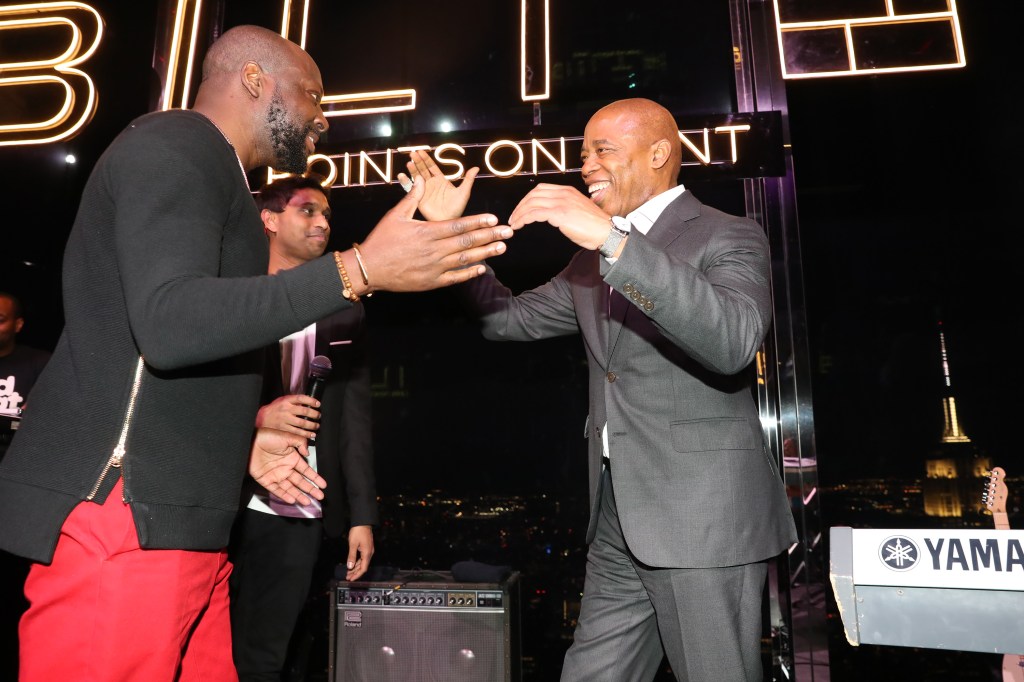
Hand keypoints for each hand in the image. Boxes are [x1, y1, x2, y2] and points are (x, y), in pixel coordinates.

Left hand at [248, 427, 325, 505]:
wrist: (249, 442)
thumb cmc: (267, 437)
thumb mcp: (287, 437)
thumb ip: (300, 443)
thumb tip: (308, 453)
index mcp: (292, 458)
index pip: (306, 471)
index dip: (315, 478)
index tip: (323, 485)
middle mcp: (286, 468)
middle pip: (300, 482)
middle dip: (310, 489)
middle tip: (320, 496)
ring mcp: (276, 475)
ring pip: (290, 488)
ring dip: (299, 495)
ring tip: (307, 502)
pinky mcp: (266, 480)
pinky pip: (276, 490)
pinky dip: (284, 495)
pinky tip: (292, 499)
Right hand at [255, 394, 320, 439]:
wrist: (263, 417)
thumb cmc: (275, 408)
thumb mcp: (284, 400)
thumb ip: (295, 401)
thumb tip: (309, 402)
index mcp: (287, 400)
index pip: (301, 398)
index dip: (311, 400)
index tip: (318, 404)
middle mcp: (286, 409)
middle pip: (304, 411)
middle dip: (314, 414)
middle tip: (318, 416)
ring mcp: (285, 419)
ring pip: (302, 423)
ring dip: (312, 425)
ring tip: (317, 426)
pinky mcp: (284, 428)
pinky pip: (297, 432)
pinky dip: (305, 434)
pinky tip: (311, 434)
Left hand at [344, 525, 374, 580]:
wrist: (363, 522)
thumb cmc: (358, 531)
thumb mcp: (353, 544)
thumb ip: (351, 556)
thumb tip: (350, 566)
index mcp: (367, 553)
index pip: (363, 568)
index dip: (357, 575)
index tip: (351, 579)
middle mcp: (369, 553)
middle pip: (363, 566)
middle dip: (355, 572)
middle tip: (347, 576)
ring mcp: (368, 550)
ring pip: (362, 562)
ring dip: (355, 568)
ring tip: (348, 572)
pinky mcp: (367, 548)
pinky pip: (362, 558)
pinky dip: (357, 562)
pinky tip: (352, 564)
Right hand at [355, 176, 512, 291]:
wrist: (369, 268)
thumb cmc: (381, 240)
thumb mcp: (395, 215)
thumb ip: (412, 198)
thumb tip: (422, 180)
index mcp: (428, 231)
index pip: (460, 225)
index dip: (479, 221)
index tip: (494, 218)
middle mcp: (435, 249)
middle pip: (468, 241)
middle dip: (491, 236)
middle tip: (509, 232)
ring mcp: (435, 267)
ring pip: (466, 259)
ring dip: (486, 253)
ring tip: (502, 247)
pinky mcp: (432, 282)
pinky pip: (456, 277)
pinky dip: (470, 273)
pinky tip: (482, 268)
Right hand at [397, 149, 478, 220]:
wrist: (449, 221)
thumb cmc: (457, 208)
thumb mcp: (464, 192)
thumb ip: (468, 179)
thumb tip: (476, 168)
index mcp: (440, 180)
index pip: (432, 167)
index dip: (426, 159)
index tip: (421, 151)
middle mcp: (431, 184)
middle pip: (423, 169)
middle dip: (418, 161)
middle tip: (413, 154)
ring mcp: (424, 190)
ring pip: (416, 177)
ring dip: (412, 169)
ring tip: (409, 163)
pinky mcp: (419, 198)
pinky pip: (411, 188)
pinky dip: (405, 182)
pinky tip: (402, 176)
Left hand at [509, 183, 613, 249]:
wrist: (607, 232)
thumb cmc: (595, 226)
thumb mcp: (579, 210)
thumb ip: (566, 208)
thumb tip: (555, 214)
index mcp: (568, 191)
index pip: (541, 189)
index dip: (528, 199)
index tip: (521, 209)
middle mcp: (564, 193)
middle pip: (533, 195)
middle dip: (520, 206)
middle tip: (514, 217)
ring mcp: (561, 202)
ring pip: (531, 203)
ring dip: (519, 213)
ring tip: (514, 223)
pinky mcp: (559, 213)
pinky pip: (534, 213)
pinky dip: (523, 219)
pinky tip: (519, 225)